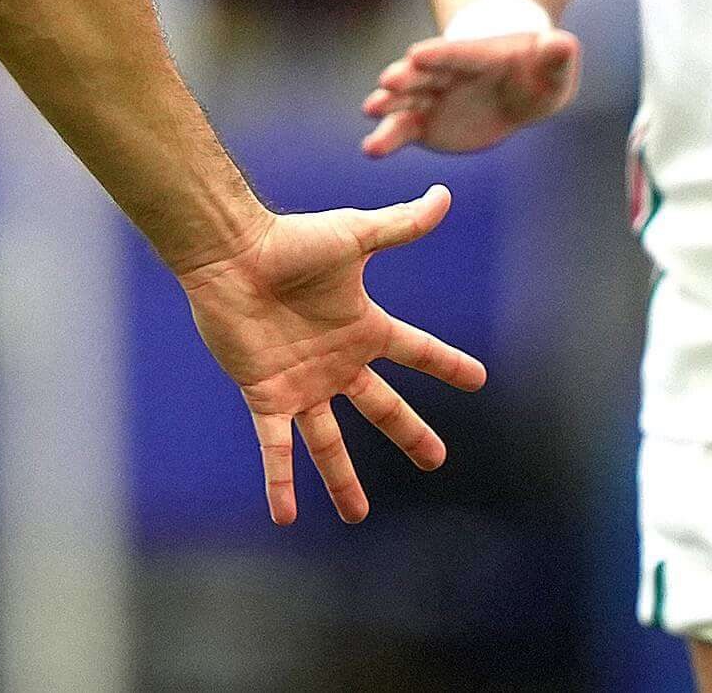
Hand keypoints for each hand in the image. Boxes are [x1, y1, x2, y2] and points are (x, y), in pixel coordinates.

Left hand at [173, 188, 488, 524]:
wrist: (232, 254)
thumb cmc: (290, 241)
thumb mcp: (355, 237)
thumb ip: (401, 225)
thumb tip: (444, 196)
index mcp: (362, 326)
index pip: (417, 351)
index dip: (447, 364)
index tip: (479, 379)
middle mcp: (335, 361)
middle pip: (381, 407)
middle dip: (409, 433)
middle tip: (437, 460)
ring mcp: (302, 383)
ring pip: (328, 441)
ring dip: (341, 480)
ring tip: (357, 515)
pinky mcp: (267, 395)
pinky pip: (277, 447)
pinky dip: (281, 481)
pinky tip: (285, 516)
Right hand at [359, 27, 581, 156]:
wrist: (513, 89)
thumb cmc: (536, 74)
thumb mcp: (552, 64)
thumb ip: (556, 55)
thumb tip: (562, 43)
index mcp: (477, 56)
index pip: (458, 55)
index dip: (440, 55)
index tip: (417, 55)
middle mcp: (446, 74)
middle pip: (424, 74)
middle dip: (407, 77)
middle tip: (388, 80)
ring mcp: (432, 97)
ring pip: (406, 100)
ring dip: (389, 103)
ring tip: (371, 109)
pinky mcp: (424, 123)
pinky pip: (403, 130)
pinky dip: (387, 138)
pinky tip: (372, 149)